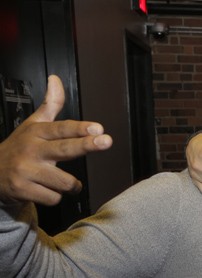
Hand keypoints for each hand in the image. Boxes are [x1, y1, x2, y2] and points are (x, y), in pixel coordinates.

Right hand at [0, 75, 111, 204]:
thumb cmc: (19, 148)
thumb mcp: (32, 125)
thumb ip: (50, 105)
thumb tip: (56, 80)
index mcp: (36, 133)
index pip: (61, 128)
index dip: (80, 128)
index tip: (98, 127)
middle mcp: (31, 150)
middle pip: (64, 148)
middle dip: (87, 145)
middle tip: (106, 141)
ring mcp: (26, 170)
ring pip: (65, 181)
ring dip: (70, 185)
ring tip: (60, 181)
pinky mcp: (23, 189)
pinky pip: (54, 198)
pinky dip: (54, 197)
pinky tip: (44, 189)